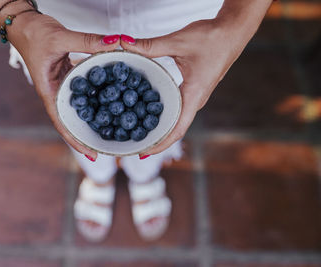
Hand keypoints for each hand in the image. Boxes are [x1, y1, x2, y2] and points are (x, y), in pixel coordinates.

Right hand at [9, 13, 119, 160]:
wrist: (24, 22)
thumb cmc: (34, 33)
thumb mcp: (61, 38)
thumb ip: (88, 42)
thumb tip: (116, 44)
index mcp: (49, 92)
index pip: (62, 124)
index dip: (76, 141)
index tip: (93, 155)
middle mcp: (56, 92)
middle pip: (73, 119)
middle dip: (89, 133)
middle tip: (111, 144)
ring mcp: (63, 84)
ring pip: (81, 104)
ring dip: (95, 113)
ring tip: (117, 123)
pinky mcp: (69, 74)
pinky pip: (85, 87)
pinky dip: (98, 90)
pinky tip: (114, 93)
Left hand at [120, 19, 252, 156]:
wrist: (234, 30)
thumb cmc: (212, 37)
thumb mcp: (178, 41)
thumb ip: (150, 45)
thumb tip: (124, 44)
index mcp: (194, 96)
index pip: (177, 130)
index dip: (160, 145)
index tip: (142, 153)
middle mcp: (195, 101)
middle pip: (175, 129)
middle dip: (155, 140)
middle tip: (132, 143)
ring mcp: (196, 96)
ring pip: (176, 120)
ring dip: (159, 128)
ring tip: (137, 131)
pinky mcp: (194, 89)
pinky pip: (178, 108)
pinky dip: (163, 114)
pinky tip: (148, 109)